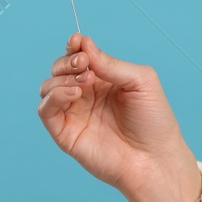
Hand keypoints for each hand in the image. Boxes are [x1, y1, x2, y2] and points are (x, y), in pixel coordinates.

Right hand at [37, 34, 201, 201]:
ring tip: (84, 81)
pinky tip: (74, 92)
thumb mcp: (141, 81)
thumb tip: (84, 45)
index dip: (75, 47)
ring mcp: (74, 113)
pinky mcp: (64, 132)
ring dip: (60, 77)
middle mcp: (86, 94)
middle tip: (84, 64)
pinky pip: (46, 109)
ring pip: (48, 86)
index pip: (80, 56)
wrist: (155, 159)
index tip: (77, 41)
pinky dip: (53, 96)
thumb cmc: (154, 121)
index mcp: (104, 80)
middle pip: (60, 68)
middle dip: (67, 60)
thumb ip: (111, 63)